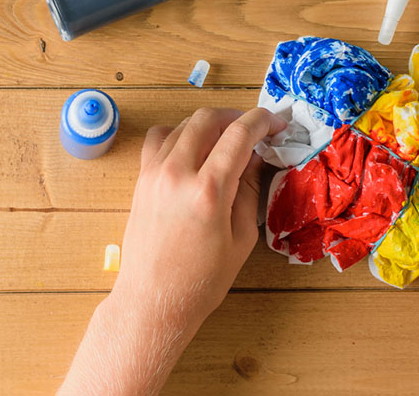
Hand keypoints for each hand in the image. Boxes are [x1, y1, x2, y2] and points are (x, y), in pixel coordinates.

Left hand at [112, 107, 285, 336]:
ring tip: (228, 140)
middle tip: (256, 130)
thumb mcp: (242, 236)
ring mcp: (154, 174)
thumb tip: (257, 157)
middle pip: (208, 118)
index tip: (277, 123)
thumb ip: (250, 189)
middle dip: (238, 117)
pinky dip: (180, 134)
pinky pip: (160, 139)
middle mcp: (177, 174)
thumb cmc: (202, 279)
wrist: (153, 302)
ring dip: (211, 125)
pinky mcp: (141, 180)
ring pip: (184, 124)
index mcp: (209, 191)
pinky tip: (195, 150)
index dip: (263, 121)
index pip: (239, 134)